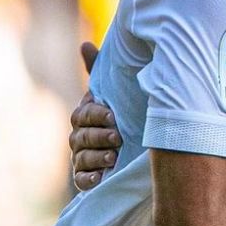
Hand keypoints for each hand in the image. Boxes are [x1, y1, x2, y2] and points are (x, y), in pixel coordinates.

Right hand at [70, 42, 120, 190]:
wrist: (144, 144)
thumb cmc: (128, 112)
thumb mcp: (119, 92)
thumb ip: (101, 71)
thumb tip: (85, 45)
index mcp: (88, 116)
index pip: (83, 114)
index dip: (96, 115)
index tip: (113, 116)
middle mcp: (82, 137)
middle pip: (81, 136)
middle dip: (99, 136)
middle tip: (118, 137)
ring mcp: (84, 158)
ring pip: (81, 158)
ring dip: (96, 157)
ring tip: (114, 157)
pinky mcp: (90, 177)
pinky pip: (81, 181)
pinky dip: (88, 179)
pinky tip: (100, 176)